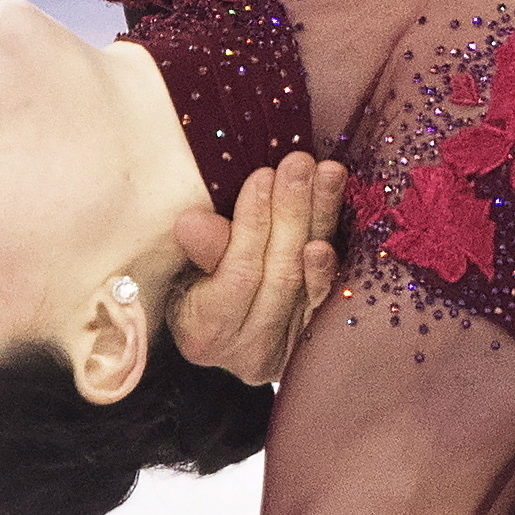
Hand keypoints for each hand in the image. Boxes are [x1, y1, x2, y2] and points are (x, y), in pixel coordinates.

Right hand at [170, 151, 349, 387]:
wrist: (216, 340)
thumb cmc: (186, 292)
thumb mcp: (179, 271)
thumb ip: (197, 252)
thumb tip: (193, 222)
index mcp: (204, 333)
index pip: (238, 274)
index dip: (251, 225)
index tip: (262, 176)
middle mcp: (249, 351)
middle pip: (279, 273)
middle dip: (291, 212)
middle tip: (300, 163)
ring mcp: (286, 347)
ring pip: (306, 279)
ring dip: (319, 220)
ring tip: (327, 173)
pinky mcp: (312, 337)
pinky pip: (325, 295)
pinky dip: (330, 262)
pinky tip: (335, 228)